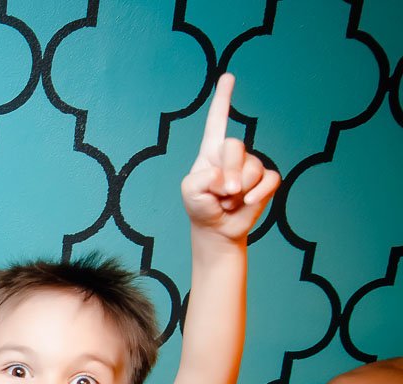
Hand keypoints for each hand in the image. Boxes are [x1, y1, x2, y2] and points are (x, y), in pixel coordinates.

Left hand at [181, 74, 280, 240]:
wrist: (217, 229)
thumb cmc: (201, 206)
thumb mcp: (190, 191)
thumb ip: (201, 179)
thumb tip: (227, 177)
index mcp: (211, 151)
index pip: (217, 121)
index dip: (223, 99)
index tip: (228, 76)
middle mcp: (233, 154)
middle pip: (235, 146)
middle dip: (228, 171)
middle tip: (222, 192)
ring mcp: (251, 166)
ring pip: (252, 167)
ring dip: (239, 189)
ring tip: (229, 200)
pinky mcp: (266, 181)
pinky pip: (269, 179)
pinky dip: (258, 193)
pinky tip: (247, 203)